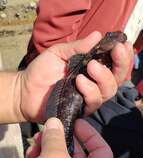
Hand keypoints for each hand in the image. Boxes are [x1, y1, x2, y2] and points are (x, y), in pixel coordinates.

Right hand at [16, 118, 112, 157]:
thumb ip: (55, 137)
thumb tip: (54, 121)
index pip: (101, 149)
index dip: (90, 133)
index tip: (76, 122)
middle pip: (76, 151)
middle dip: (60, 138)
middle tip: (49, 129)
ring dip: (47, 146)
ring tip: (36, 140)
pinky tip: (31, 153)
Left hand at [18, 31, 132, 120]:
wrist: (26, 90)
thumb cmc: (42, 70)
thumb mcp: (58, 53)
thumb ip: (77, 47)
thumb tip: (98, 35)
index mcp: (91, 69)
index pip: (113, 64)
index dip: (122, 56)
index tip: (121, 45)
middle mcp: (93, 84)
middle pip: (116, 78)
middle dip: (120, 65)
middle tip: (114, 52)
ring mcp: (88, 97)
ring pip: (108, 90)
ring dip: (102, 78)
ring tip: (89, 67)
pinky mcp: (81, 109)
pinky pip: (94, 102)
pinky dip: (90, 91)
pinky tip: (79, 82)